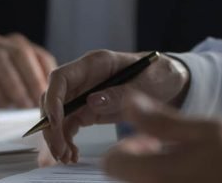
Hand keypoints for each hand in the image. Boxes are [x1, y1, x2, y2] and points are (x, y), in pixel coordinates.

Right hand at [0, 33, 55, 107]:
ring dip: (14, 83)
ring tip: (22, 104)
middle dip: (33, 78)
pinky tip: (0, 103)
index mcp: (14, 46)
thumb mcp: (8, 80)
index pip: (39, 55)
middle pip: (21, 54)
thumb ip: (27, 85)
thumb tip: (52, 104)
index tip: (55, 95)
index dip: (49, 75)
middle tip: (40, 101)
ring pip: (0, 61)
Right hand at [42, 50, 190, 163]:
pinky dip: (67, 140)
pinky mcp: (89, 110)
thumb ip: (120, 92)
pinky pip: (69, 126)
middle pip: (54, 99)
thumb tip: (91, 102)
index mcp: (95, 64)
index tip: (56, 123)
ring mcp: (84, 94)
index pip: (61, 77)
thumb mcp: (146, 81)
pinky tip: (73, 154)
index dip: (53, 100)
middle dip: (51, 126)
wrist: (169, 81)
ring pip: (58, 116)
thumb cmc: (158, 73)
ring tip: (66, 157)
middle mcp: (84, 79)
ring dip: (57, 137)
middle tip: (59, 149)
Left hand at [103, 92, 221, 182]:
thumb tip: (128, 101)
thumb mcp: (205, 129)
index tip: (150, 139)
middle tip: (170, 148)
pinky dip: (167, 180)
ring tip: (184, 162)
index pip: (111, 163)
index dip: (125, 146)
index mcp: (156, 173)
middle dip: (141, 159)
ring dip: (153, 170)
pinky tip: (191, 174)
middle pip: (126, 176)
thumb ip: (162, 119)